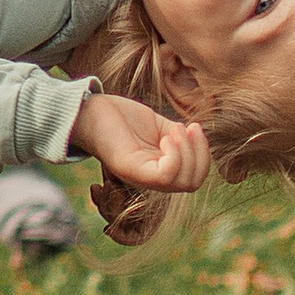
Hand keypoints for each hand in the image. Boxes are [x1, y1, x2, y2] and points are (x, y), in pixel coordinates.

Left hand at [77, 90, 209, 193]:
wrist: (91, 109)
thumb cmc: (122, 117)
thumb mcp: (159, 126)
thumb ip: (178, 136)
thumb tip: (196, 135)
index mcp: (159, 169)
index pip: (194, 178)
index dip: (203, 154)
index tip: (194, 127)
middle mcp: (151, 177)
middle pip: (192, 184)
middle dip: (200, 155)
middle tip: (186, 128)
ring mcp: (140, 176)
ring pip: (182, 183)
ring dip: (187, 153)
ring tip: (173, 131)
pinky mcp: (129, 169)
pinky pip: (163, 177)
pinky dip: (174, 156)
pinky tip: (164, 138)